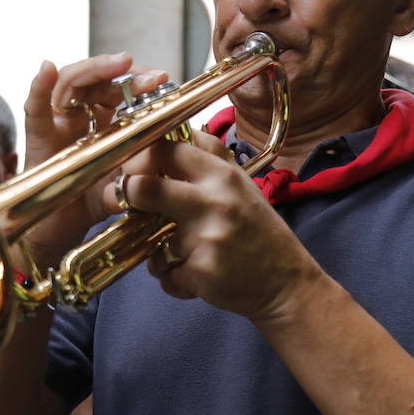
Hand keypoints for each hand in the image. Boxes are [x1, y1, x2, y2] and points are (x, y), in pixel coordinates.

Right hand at [20, 55, 169, 265]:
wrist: (57, 237)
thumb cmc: (87, 207)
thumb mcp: (124, 185)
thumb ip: (142, 172)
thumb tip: (168, 161)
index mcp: (99, 123)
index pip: (116, 89)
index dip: (136, 80)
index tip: (163, 80)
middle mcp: (76, 119)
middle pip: (94, 80)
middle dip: (122, 72)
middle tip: (151, 76)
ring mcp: (54, 126)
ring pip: (68, 84)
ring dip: (93, 69)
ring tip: (118, 63)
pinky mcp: (36, 141)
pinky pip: (34, 111)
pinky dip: (39, 88)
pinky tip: (46, 69)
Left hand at [108, 132, 325, 319]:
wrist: (287, 283)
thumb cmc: (259, 231)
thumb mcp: (241, 185)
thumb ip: (211, 158)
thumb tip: (180, 132)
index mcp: (222, 175)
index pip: (167, 150)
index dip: (140, 158)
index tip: (132, 170)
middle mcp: (213, 202)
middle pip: (144, 188)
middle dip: (126, 195)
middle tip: (127, 203)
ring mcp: (205, 238)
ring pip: (151, 240)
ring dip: (159, 252)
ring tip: (185, 255)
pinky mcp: (200, 272)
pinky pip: (164, 274)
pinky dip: (173, 279)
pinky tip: (196, 276)